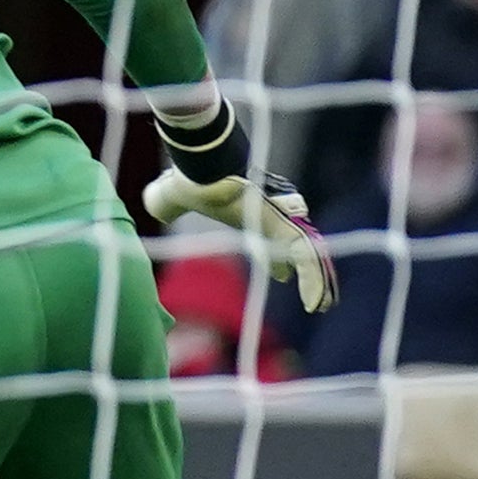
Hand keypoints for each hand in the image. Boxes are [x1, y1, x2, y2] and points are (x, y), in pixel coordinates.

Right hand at [145, 157, 337, 310]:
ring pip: (308, 256)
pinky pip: (308, 260)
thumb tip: (156, 208)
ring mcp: (283, 221)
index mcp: (248, 215)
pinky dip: (314, 282)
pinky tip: (316, 303)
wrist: (201, 171)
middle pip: (295, 248)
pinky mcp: (288, 227)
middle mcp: (270, 217)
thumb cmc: (187, 181)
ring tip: (321, 306)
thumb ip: (167, 205)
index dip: (278, 261)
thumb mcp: (170, 196)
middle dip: (305, 272)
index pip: (270, 239)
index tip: (283, 277)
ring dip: (318, 283)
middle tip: (315, 298)